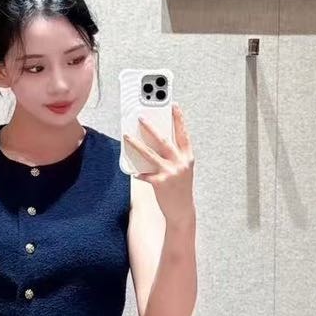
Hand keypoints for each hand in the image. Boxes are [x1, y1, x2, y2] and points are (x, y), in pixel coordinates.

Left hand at [123, 103, 195, 222]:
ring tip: (127, 136)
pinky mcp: (160, 183)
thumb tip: (156, 141)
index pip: (183, 134)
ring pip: (150, 154)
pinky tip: (133, 171)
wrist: (182, 210)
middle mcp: (180, 163)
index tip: (173, 105)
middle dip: (150, 127)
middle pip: (163, 140)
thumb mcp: (182, 169)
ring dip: (136, 144)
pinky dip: (138, 172)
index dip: (179, 119)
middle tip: (140, 117)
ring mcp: (170, 173)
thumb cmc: (180, 188)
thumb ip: (174, 155)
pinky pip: (144, 174)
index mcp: (188, 157)